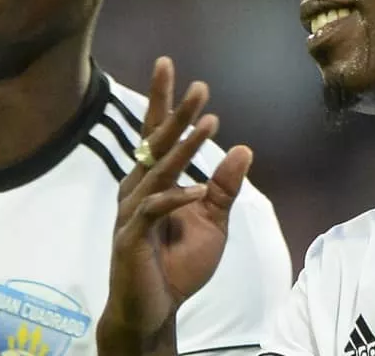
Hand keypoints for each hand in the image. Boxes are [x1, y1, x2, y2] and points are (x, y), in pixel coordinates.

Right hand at [96, 57, 252, 355]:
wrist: (154, 308)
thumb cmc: (177, 264)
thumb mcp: (212, 222)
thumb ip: (224, 188)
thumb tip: (244, 148)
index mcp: (152, 180)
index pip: (156, 134)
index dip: (163, 101)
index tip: (168, 66)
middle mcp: (137, 188)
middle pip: (155, 142)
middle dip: (176, 111)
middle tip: (199, 85)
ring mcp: (131, 212)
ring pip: (158, 170)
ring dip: (183, 147)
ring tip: (209, 123)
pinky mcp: (131, 238)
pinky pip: (155, 210)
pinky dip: (177, 199)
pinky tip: (198, 192)